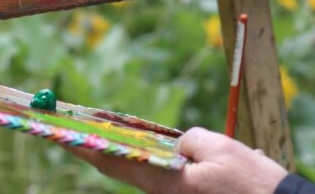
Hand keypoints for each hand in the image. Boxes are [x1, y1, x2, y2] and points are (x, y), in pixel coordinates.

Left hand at [74, 126, 288, 193]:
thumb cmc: (248, 182)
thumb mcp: (220, 147)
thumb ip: (190, 141)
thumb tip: (179, 147)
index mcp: (167, 185)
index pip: (117, 163)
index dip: (89, 148)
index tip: (66, 136)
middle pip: (131, 169)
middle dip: (109, 148)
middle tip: (87, 128)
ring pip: (154, 175)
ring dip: (142, 156)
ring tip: (125, 134)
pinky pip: (170, 181)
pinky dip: (163, 165)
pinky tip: (168, 152)